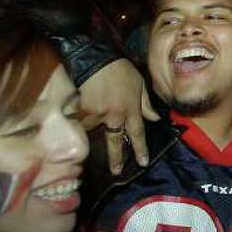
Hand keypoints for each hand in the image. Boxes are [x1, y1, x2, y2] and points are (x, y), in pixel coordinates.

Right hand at [79, 59, 158, 173]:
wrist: (94, 60)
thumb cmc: (119, 70)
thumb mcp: (139, 84)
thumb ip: (146, 104)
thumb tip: (155, 119)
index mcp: (130, 109)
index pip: (137, 134)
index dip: (140, 149)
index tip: (143, 163)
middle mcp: (114, 115)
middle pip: (115, 141)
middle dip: (116, 158)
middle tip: (116, 171)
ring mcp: (96, 115)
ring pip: (95, 131)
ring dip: (93, 133)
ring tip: (90, 131)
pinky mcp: (80, 111)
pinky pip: (81, 122)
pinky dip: (80, 122)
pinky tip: (77, 122)